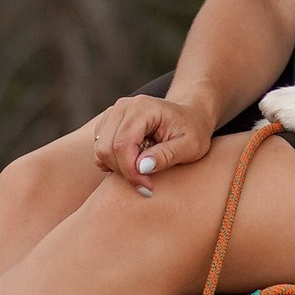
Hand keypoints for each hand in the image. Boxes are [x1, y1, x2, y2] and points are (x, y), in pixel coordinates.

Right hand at [90, 91, 211, 190]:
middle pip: (106, 149)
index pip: (122, 145)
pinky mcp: (109, 123)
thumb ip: (166, 155)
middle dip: (124, 172)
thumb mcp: (190, 146)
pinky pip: (101, 149)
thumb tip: (141, 166)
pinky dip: (114, 162)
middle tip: (146, 183)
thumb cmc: (193, 130)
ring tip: (144, 170)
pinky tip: (136, 162)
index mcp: (143, 108)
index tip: (147, 187)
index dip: (131, 172)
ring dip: (118, 168)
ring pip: (101, 151)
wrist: (190, 115)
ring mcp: (114, 113)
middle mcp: (124, 106)